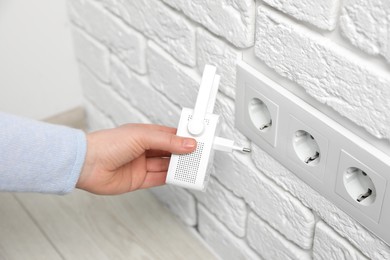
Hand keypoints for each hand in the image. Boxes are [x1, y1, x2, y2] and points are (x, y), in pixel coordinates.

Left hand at [76, 124, 196, 194]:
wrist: (87, 164)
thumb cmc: (107, 143)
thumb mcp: (142, 136)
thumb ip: (167, 141)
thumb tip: (188, 143)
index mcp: (146, 134)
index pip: (172, 135)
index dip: (185, 137)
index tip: (199, 139)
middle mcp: (145, 149)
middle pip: (171, 151)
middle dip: (185, 153)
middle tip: (200, 155)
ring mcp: (142, 165)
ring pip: (166, 166)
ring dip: (179, 166)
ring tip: (193, 166)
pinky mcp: (138, 180)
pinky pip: (159, 179)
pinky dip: (171, 178)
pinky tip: (180, 176)